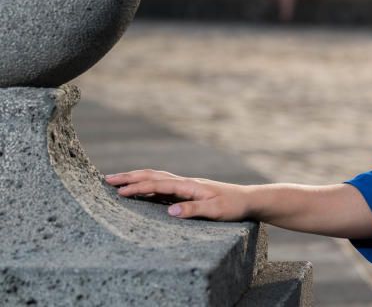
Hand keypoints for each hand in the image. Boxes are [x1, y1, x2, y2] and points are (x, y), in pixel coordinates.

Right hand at [104, 169, 252, 221]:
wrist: (248, 200)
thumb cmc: (233, 206)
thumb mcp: (216, 211)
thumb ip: (194, 210)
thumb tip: (170, 211)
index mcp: (189, 186)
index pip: (158, 184)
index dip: (138, 187)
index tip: (119, 191)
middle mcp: (185, 183)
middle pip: (153, 176)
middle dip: (130, 177)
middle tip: (106, 180)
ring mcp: (186, 186)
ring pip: (156, 178)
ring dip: (136, 178)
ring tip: (117, 182)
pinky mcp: (187, 192)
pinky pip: (162, 186)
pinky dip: (147, 185)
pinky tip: (139, 190)